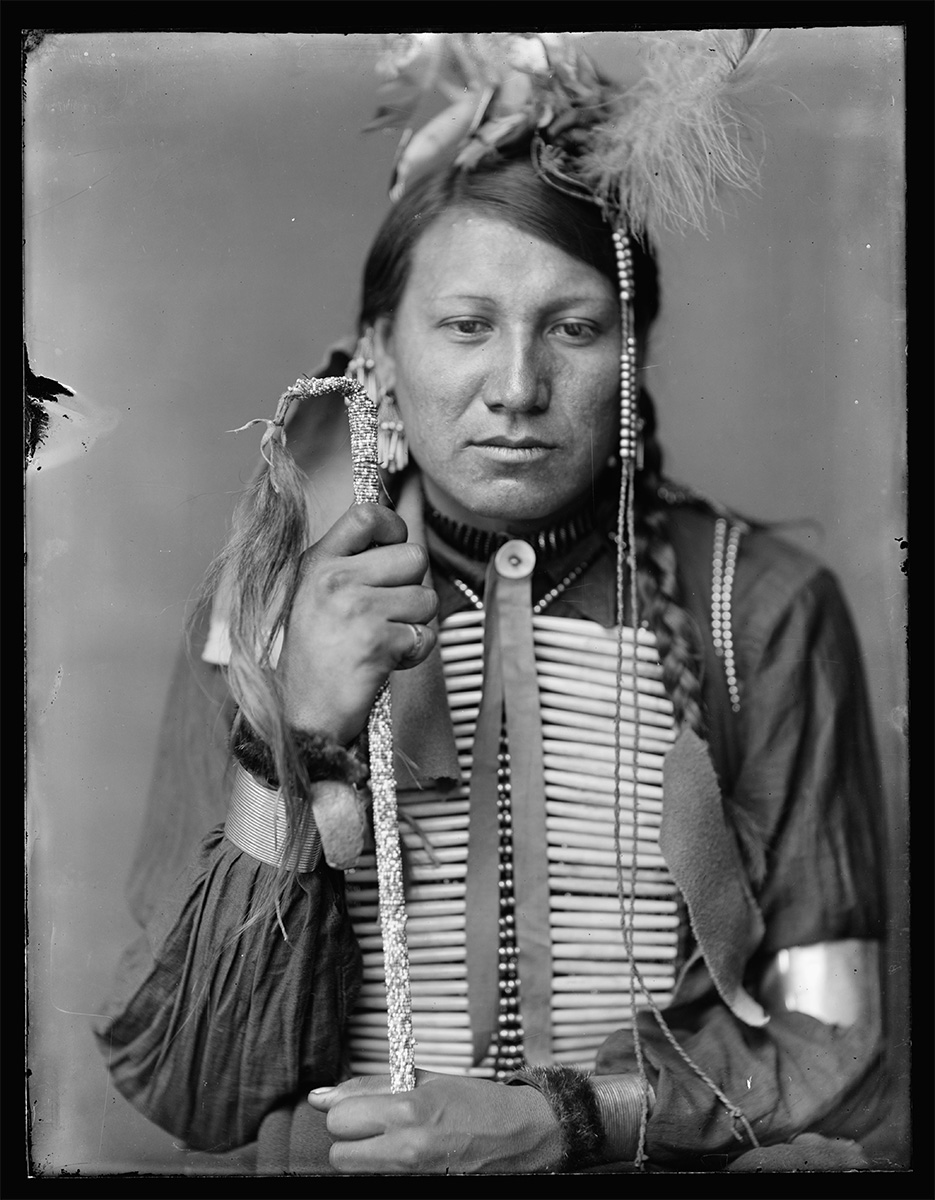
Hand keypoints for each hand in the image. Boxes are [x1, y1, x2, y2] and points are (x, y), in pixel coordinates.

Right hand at [277, 504, 437, 744]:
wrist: (302, 715)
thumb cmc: (314, 659)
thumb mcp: (314, 597)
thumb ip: (349, 564)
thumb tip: (394, 536)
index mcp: (318, 563)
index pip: (366, 515)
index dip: (393, 526)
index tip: (395, 545)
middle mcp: (335, 579)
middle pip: (413, 557)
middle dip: (412, 586)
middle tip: (387, 613)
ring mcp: (357, 609)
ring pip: (426, 598)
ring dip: (414, 623)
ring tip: (382, 640)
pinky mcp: (378, 642)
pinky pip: (426, 635)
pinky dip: (414, 653)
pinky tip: (385, 662)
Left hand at [307, 1071, 563, 1173]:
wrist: (518, 1135)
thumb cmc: (475, 1103)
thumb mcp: (423, 1080)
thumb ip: (369, 1088)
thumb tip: (320, 1096)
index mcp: (407, 1111)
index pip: (339, 1118)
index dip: (347, 1110)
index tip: (362, 1106)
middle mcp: (406, 1149)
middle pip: (339, 1153)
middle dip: (352, 1137)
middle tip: (376, 1125)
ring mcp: (412, 1177)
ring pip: (356, 1171)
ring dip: (366, 1156)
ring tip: (394, 1141)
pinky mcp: (418, 1190)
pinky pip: (379, 1181)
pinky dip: (384, 1169)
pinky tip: (406, 1156)